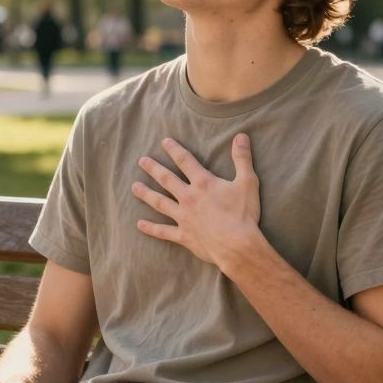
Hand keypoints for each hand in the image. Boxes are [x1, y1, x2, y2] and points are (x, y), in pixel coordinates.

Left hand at [131, 134, 263, 268]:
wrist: (237, 246)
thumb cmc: (243, 214)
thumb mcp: (247, 182)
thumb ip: (242, 158)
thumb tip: (241, 136)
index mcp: (203, 183)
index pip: (185, 161)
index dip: (175, 149)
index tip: (164, 141)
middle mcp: (188, 198)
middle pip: (167, 180)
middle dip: (153, 169)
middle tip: (141, 161)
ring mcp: (183, 217)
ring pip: (159, 203)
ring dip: (146, 194)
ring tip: (134, 187)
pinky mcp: (183, 235)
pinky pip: (163, 231)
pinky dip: (151, 228)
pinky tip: (139, 224)